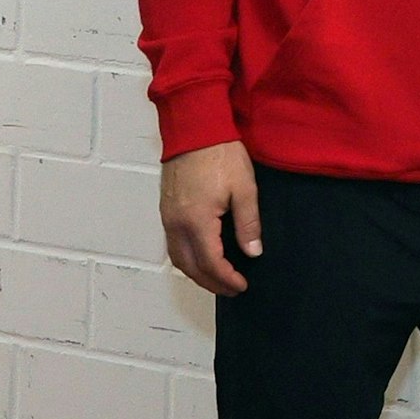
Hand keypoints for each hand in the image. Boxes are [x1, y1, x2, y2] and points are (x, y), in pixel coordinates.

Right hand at [160, 140, 259, 296]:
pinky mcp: (166, 209)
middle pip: (190, 267)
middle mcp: (176, 224)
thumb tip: (253, 253)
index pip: (210, 262)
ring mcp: (167, 217)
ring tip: (218, 278)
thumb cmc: (222, 155)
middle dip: (210, 282)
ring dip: (196, 273)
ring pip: (178, 258)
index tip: (242, 286)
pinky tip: (202, 256)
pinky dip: (187, 258)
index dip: (226, 279)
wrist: (195, 129)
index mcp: (197, 221)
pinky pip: (173, 244)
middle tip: (232, 289)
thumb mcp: (245, 188)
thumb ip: (248, 223)